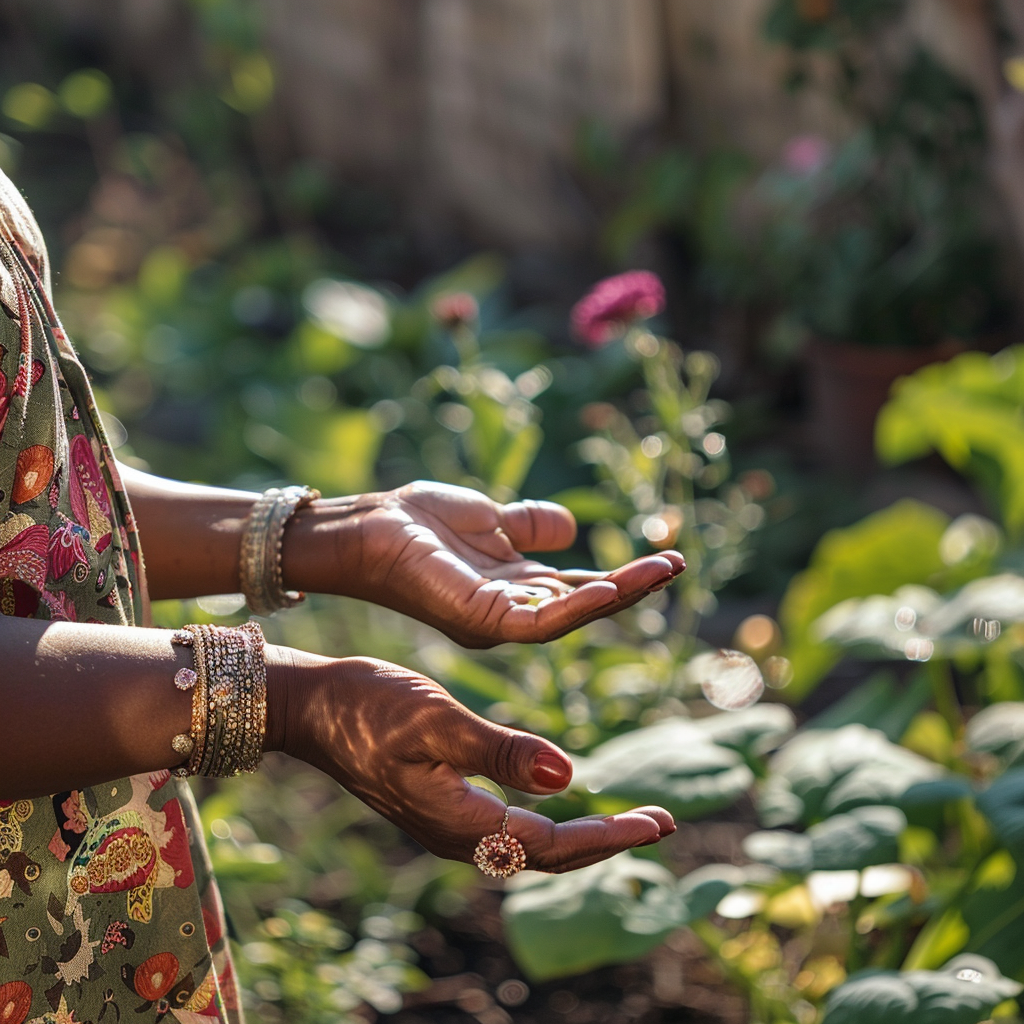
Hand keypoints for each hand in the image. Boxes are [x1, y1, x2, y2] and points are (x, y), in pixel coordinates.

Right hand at [271, 653, 675, 871]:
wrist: (310, 708)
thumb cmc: (368, 705)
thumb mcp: (438, 720)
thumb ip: (501, 751)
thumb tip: (571, 776)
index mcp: (458, 821)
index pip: (552, 845)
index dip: (609, 837)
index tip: (658, 824)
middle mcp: (455, 835)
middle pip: (546, 856)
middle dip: (606, 842)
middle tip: (660, 824)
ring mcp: (444, 823)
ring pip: (528, 846)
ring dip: (581, 835)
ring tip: (624, 821)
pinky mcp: (438, 804)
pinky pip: (507, 829)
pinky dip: (548, 821)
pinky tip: (561, 798)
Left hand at [284, 481, 683, 647]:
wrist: (370, 525)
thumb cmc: (420, 522)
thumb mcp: (490, 518)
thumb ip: (528, 525)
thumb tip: (574, 529)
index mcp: (516, 589)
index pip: (579, 588)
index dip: (623, 576)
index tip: (664, 557)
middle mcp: (512, 612)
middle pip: (584, 604)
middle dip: (632, 587)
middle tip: (677, 565)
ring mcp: (497, 620)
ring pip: (570, 614)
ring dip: (617, 594)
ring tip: (661, 570)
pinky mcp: (480, 620)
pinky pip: (536, 622)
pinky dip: (574, 607)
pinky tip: (606, 585)